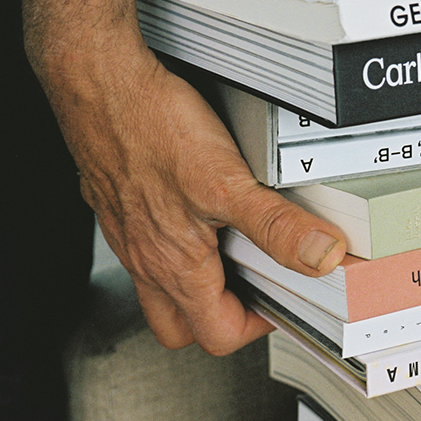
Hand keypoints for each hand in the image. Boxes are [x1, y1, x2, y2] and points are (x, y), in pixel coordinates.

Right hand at [44, 30, 346, 354]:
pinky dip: (176, 242)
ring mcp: (130, 232)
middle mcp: (147, 257)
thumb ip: (278, 225)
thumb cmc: (151, 128)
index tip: (284, 299)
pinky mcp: (120, 203)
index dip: (257, 326)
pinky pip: (146, 244)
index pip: (218, 334)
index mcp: (176, 266)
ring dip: (198, 282)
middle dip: (222, 318)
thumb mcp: (229, 182)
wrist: (99, 85)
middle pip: (182, 324)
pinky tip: (198, 208)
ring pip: (161, 286)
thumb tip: (322, 257)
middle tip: (257, 287)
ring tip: (234, 249)